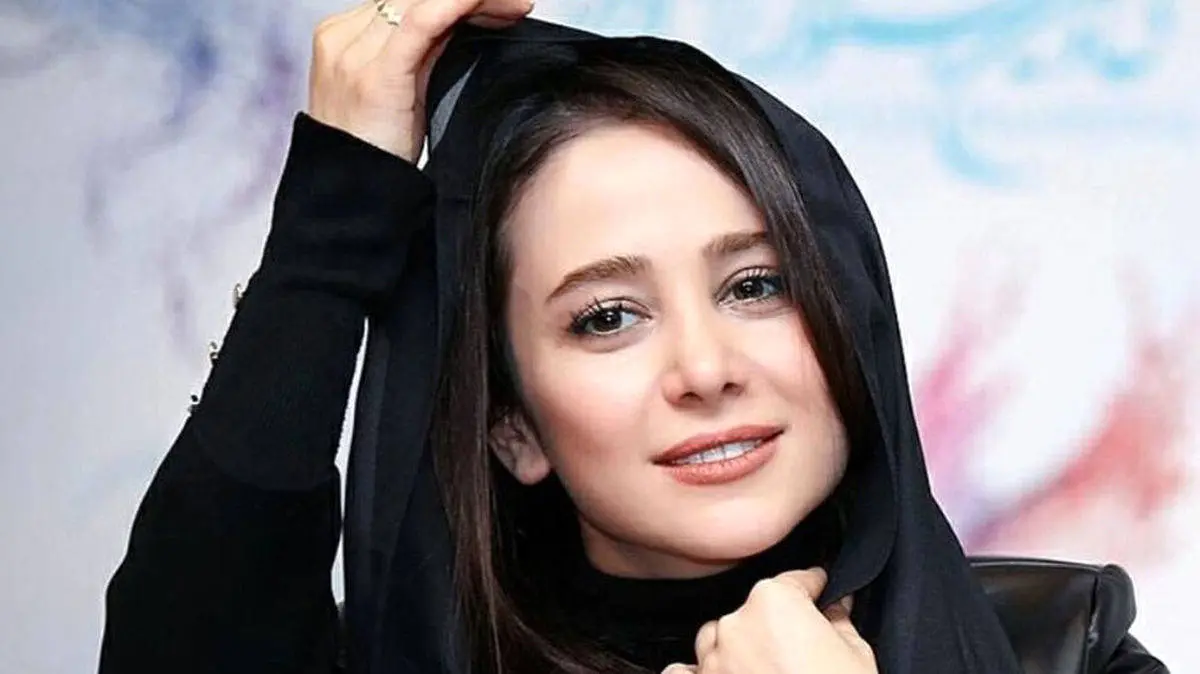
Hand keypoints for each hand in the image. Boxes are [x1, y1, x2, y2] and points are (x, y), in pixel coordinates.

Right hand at [307, 0, 533, 160]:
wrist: (353, 196)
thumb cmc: (380, 153)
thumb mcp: (403, 92)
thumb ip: (424, 54)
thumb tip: (463, 25)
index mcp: (343, 36)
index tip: (500, 3)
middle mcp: (343, 36)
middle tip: (517, 4)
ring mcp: (352, 53)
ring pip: (420, 1)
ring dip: (475, 0)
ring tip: (515, 7)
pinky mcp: (373, 75)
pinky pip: (420, 23)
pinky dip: (457, 6)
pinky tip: (484, 4)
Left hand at [662, 568, 875, 673]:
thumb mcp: (856, 655)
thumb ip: (840, 622)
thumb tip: (837, 609)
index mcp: (774, 602)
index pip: (796, 582)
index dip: (814, 588)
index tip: (821, 594)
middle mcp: (735, 624)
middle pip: (755, 611)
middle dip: (776, 626)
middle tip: (803, 651)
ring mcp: (712, 660)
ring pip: (718, 640)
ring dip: (737, 649)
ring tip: (766, 671)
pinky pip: (684, 673)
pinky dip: (698, 673)